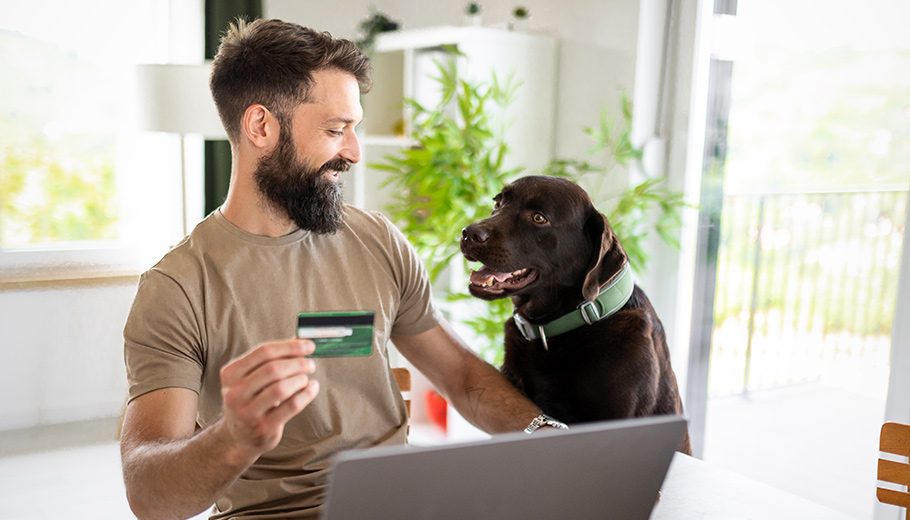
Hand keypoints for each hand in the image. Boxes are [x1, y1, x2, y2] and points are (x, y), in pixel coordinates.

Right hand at [219, 339, 319, 455]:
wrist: (238, 436)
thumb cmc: (250, 399)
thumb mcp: (252, 377)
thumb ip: (272, 359)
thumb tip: (299, 339)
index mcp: (230, 374)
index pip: (263, 352)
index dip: (290, 346)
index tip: (309, 345)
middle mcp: (235, 393)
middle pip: (273, 369)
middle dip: (298, 363)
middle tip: (310, 363)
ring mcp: (248, 412)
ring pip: (281, 388)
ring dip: (300, 379)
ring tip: (307, 378)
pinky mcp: (263, 428)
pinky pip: (291, 406)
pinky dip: (306, 394)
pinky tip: (312, 388)